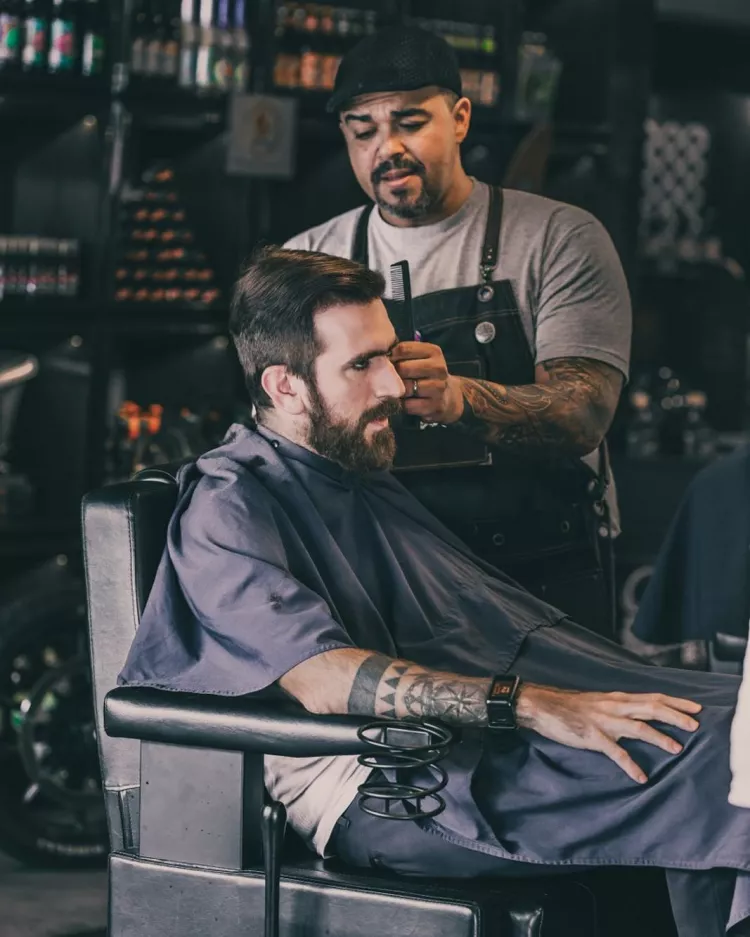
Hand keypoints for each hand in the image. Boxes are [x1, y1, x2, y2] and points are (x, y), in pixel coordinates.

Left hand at [391, 342, 463, 423]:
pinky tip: (404, 402)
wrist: (447, 396)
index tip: (387, 363)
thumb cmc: (425, 374)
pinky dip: (402, 405)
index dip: (390, 356)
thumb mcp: (419, 358)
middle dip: (393, 374)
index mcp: (433, 352)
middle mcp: (438, 368)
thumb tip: (380, 356)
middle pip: (403, 368)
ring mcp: (438, 387)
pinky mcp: (435, 406)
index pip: (403, 349)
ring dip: (397, 391)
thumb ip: (403, 353)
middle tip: (388, 379)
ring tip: (396, 391)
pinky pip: (409, 405)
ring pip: (406, 388)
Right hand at [516, 684, 701, 783]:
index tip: (695, 707)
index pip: (653, 697)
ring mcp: (604, 721)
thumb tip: (640, 717)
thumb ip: (620, 709)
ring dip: (659, 737)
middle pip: (651, 708)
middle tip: (695, 725)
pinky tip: (641, 777)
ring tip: (676, 748)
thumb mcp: (600, 702)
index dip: (675, 702)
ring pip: (638, 727)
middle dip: (675, 716)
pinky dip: (630, 764)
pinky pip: (615, 752)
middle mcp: (614, 707)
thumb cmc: (571, 707)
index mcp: (617, 699)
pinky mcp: (592, 736)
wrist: (542, 706)